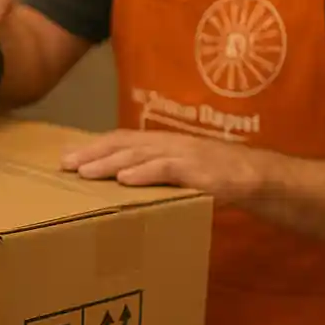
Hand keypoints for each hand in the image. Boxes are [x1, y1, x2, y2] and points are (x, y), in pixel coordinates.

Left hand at [61, 129, 266, 202]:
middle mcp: (168, 143)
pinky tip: (123, 180)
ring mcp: (183, 154)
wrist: (259, 177)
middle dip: (91, 153)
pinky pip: (166, 169)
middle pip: (122, 144)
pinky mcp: (198, 170)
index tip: (68, 156)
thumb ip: (157, 173)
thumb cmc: (218, 177)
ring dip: (108, 163)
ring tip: (84, 172)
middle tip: (64, 164)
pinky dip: (143, 173)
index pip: (122, 139)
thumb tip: (125, 185)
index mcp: (163, 143)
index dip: (94, 146)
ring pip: (138, 155)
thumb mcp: (181, 173)